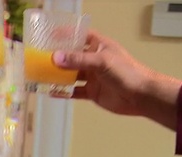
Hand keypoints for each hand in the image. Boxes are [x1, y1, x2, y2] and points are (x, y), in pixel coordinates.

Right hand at [52, 30, 181, 124]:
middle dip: (57, 58)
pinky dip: (63, 92)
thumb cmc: (127, 72)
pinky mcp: (92, 92)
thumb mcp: (101, 61)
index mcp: (99, 46)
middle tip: (40, 58)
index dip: (66, 35)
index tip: (50, 36)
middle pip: (72, 57)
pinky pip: (74, 92)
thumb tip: (55, 58)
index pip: (80, 36)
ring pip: (70, 75)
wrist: (141, 96)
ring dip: (57, 75)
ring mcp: (92, 77)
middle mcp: (94, 60)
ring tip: (41, 75)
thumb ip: (78, 60)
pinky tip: (52, 92)